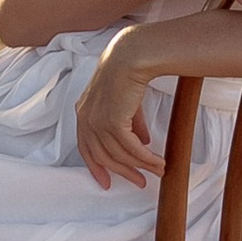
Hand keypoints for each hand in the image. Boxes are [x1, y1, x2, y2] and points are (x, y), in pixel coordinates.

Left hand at [74, 35, 164, 190]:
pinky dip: (146, 158)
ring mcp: (97, 121)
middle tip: (140, 182)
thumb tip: (143, 142)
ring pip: (119, 155)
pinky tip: (158, 161)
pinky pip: (131, 149)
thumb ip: (131, 124)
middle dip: (123, 172)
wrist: (130, 57)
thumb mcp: (126, 103)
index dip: (96, 167)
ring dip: (141, 166)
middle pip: (103, 157)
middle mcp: (86, 119)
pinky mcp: (112, 122)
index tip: (107, 183)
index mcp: (83, 113)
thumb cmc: (127, 74)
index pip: (86, 148)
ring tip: (158, 170)